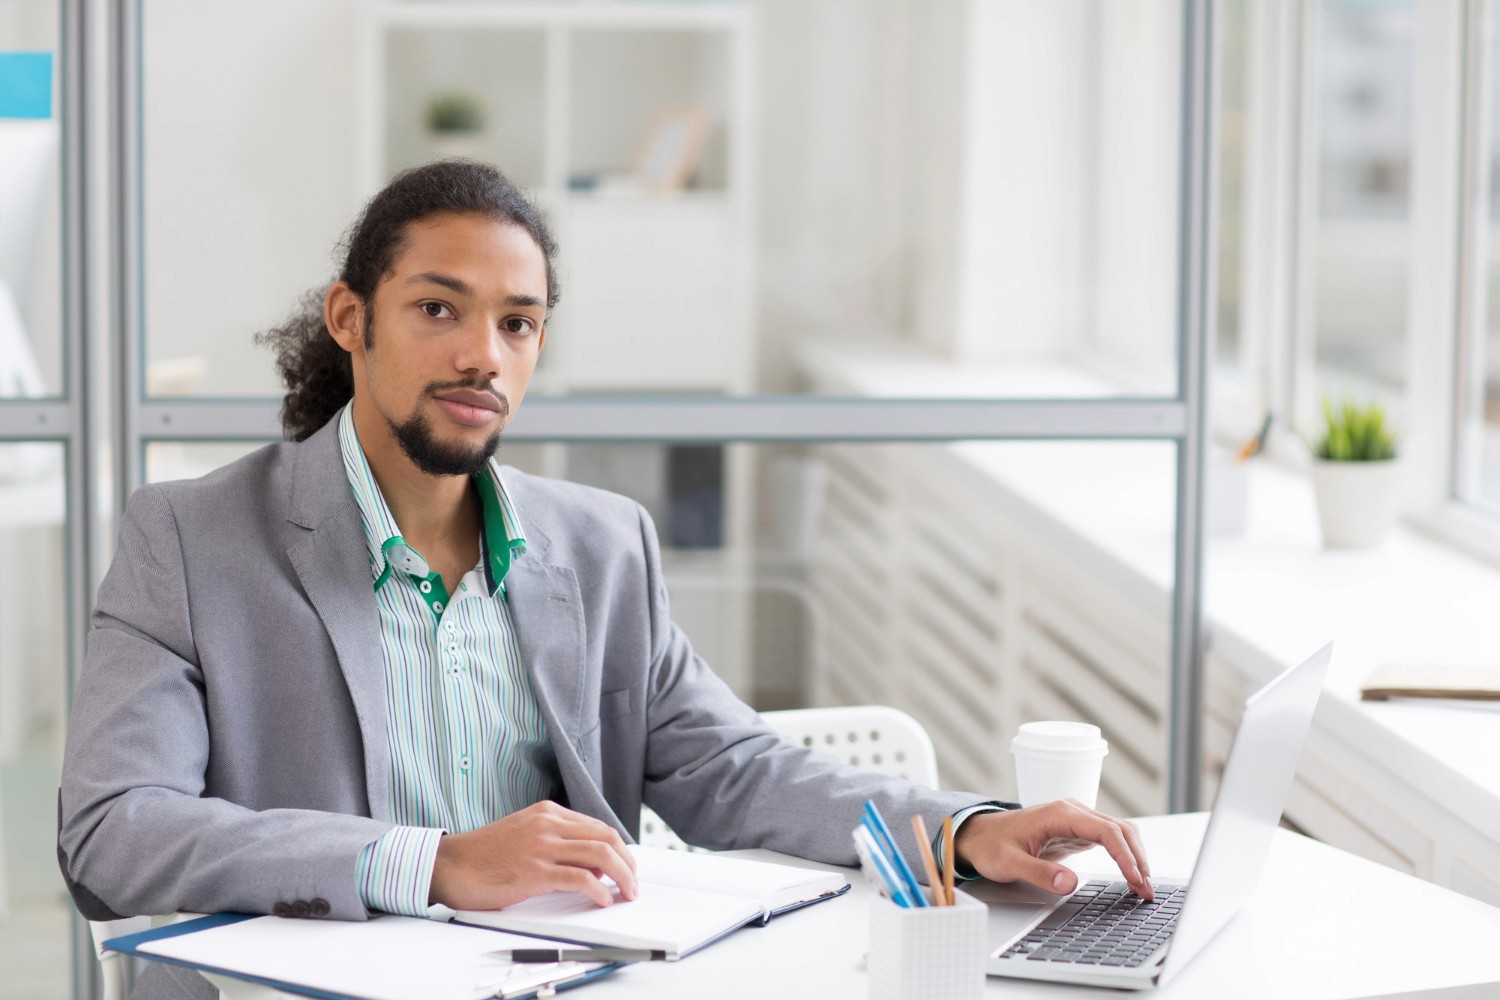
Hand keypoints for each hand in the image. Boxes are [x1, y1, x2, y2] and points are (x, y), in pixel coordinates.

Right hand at [428, 801, 637, 909]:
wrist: (450, 864)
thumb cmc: (483, 855)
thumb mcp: (524, 834)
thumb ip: (555, 841)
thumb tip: (590, 863)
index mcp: (548, 812)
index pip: (597, 826)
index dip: (619, 848)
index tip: (626, 867)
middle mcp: (549, 824)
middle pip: (607, 837)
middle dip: (628, 862)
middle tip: (634, 882)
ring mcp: (542, 845)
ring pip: (601, 854)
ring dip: (622, 876)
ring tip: (627, 893)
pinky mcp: (535, 870)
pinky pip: (580, 878)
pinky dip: (598, 890)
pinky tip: (601, 900)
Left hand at [953, 800, 1152, 900]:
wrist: (979, 835)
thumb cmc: (991, 846)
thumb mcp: (1009, 863)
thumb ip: (1039, 872)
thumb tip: (1069, 883)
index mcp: (1060, 814)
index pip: (1106, 831)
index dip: (1126, 856)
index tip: (1136, 880)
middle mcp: (1073, 811)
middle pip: (1120, 829)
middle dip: (1138, 859)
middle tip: (1147, 891)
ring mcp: (1077, 819)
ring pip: (1119, 832)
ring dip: (1135, 856)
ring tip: (1144, 887)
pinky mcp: (1077, 830)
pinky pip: (1110, 838)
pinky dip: (1125, 855)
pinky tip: (1131, 874)